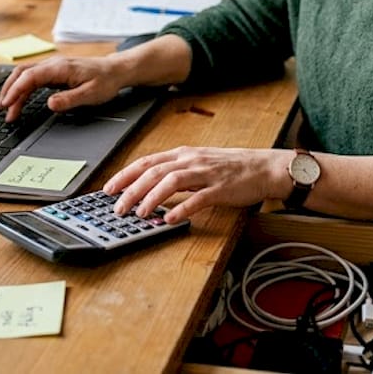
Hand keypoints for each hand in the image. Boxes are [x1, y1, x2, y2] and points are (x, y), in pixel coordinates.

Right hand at [0, 55, 126, 121]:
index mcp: (59, 68)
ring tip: (6, 107)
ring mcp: (52, 67)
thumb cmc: (105, 81)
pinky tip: (18, 98)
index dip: (16, 90)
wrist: (115, 70)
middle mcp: (53, 64)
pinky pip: (32, 77)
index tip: (7, 104)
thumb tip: (49, 104)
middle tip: (3, 110)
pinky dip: (22, 88)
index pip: (30, 76)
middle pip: (22, 73)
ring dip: (13, 89)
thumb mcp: (91, 94)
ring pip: (25, 74)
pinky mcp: (54, 72)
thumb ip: (69, 99)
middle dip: (9, 90)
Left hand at [103, 146, 291, 222]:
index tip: (109, 188)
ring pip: (172, 181)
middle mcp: (192, 160)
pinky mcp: (221, 188)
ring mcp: (206, 173)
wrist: (264, 167)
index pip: (147, 162)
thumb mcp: (198, 163)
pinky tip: (170, 219)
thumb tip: (150, 187)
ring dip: (152, 198)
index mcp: (184, 154)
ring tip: (140, 213)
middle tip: (118, 207)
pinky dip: (182, 209)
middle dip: (132, 189)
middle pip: (154, 171)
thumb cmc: (231, 167)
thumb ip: (176, 172)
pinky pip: (198, 199)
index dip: (125, 175)